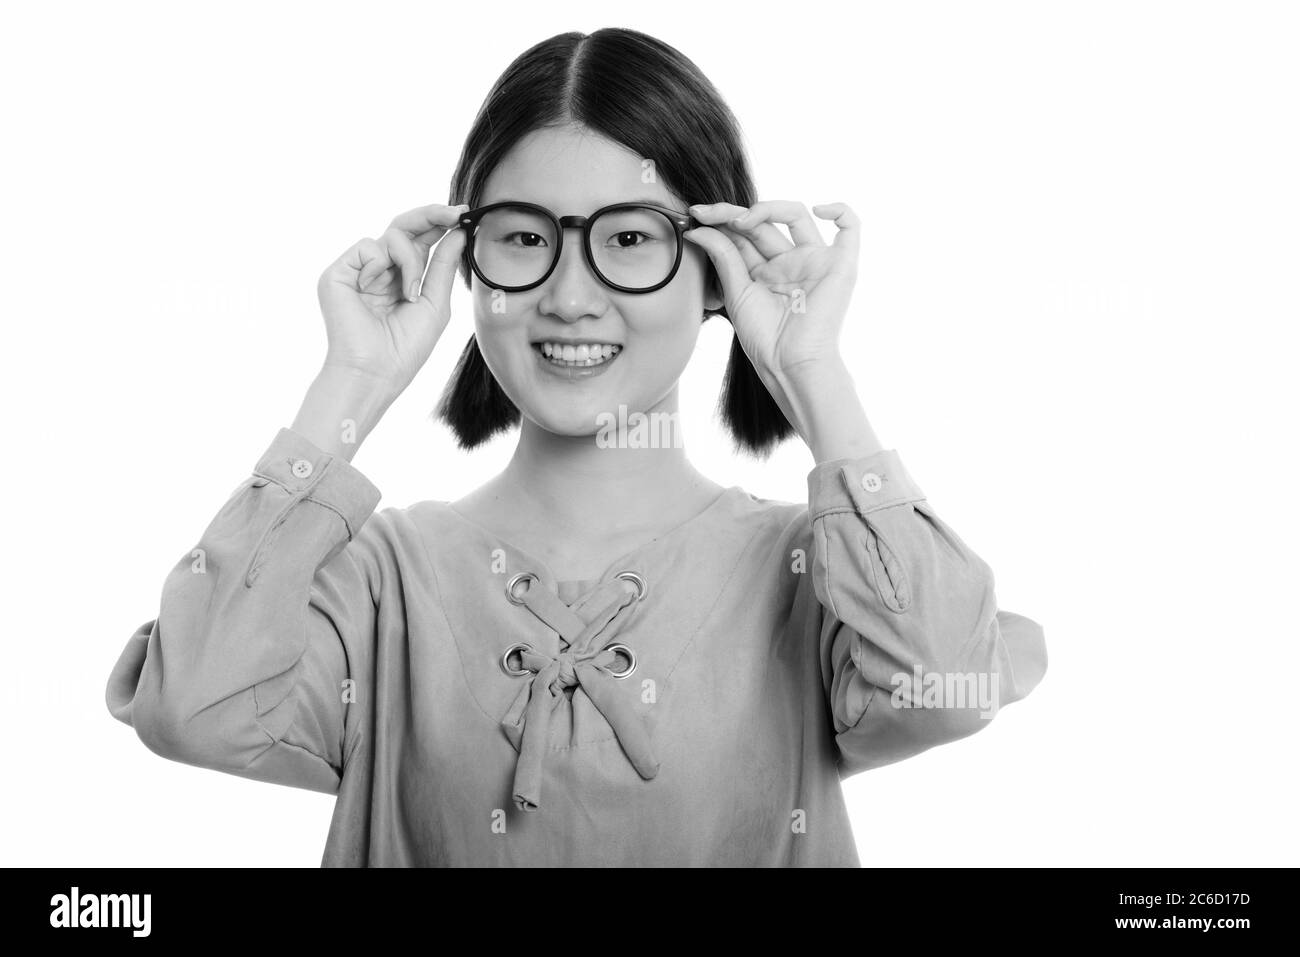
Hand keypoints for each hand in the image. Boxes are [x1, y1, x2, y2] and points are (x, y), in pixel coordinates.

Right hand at [315, 202, 468, 397]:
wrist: (375, 372)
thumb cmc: (405, 348)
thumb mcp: (435, 304)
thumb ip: (443, 266)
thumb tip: (457, 231)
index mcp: (402, 278)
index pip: (421, 241)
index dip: (440, 224)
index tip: (463, 213)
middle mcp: (380, 270)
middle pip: (404, 226)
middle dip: (431, 215)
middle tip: (453, 212)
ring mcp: (358, 270)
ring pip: (392, 235)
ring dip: (410, 260)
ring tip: (409, 294)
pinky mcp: (338, 272)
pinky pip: (368, 246)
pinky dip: (381, 265)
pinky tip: (379, 290)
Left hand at [683, 200, 859, 389]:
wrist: (789, 363)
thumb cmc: (764, 338)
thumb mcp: (736, 291)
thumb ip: (722, 256)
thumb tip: (698, 227)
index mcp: (766, 269)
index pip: (744, 232)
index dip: (721, 220)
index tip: (695, 216)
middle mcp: (790, 260)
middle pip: (764, 221)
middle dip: (732, 213)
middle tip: (706, 213)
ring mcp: (815, 260)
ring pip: (796, 215)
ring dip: (766, 208)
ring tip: (740, 221)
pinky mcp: (841, 264)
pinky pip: (850, 228)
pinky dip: (841, 210)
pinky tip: (819, 209)